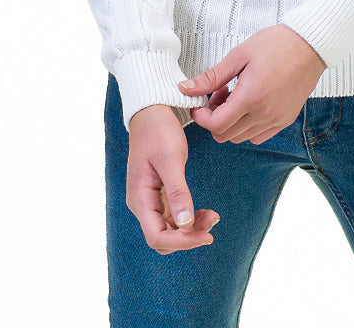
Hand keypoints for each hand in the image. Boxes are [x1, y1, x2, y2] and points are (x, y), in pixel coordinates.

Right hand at [126, 105, 219, 253]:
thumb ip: (177, 192)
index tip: (207, 235)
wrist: (152, 112)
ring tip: (213, 215)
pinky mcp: (158, 194)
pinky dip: (188, 218)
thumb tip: (185, 224)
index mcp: (139, 198)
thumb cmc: (159, 131)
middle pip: (163, 237)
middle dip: (189, 236)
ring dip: (191, 229)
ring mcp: (149, 200)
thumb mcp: (171, 159)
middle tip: (214, 220)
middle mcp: (142, 204)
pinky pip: (172, 217)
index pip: (157, 237)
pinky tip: (203, 211)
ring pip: (169, 229)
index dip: (182, 242)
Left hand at [183, 25, 326, 145]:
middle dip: (214, 118)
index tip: (199, 102)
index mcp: (251, 96)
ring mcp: (277, 119)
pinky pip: (258, 136)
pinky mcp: (286, 120)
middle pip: (225, 135)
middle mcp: (265, 113)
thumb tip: (185, 88)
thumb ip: (212, 76)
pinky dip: (247, 127)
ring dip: (231, 123)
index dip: (201, 117)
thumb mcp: (239, 55)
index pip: (216, 125)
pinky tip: (249, 105)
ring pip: (241, 138)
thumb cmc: (276, 44)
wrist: (310, 44)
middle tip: (219, 94)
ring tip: (236, 97)